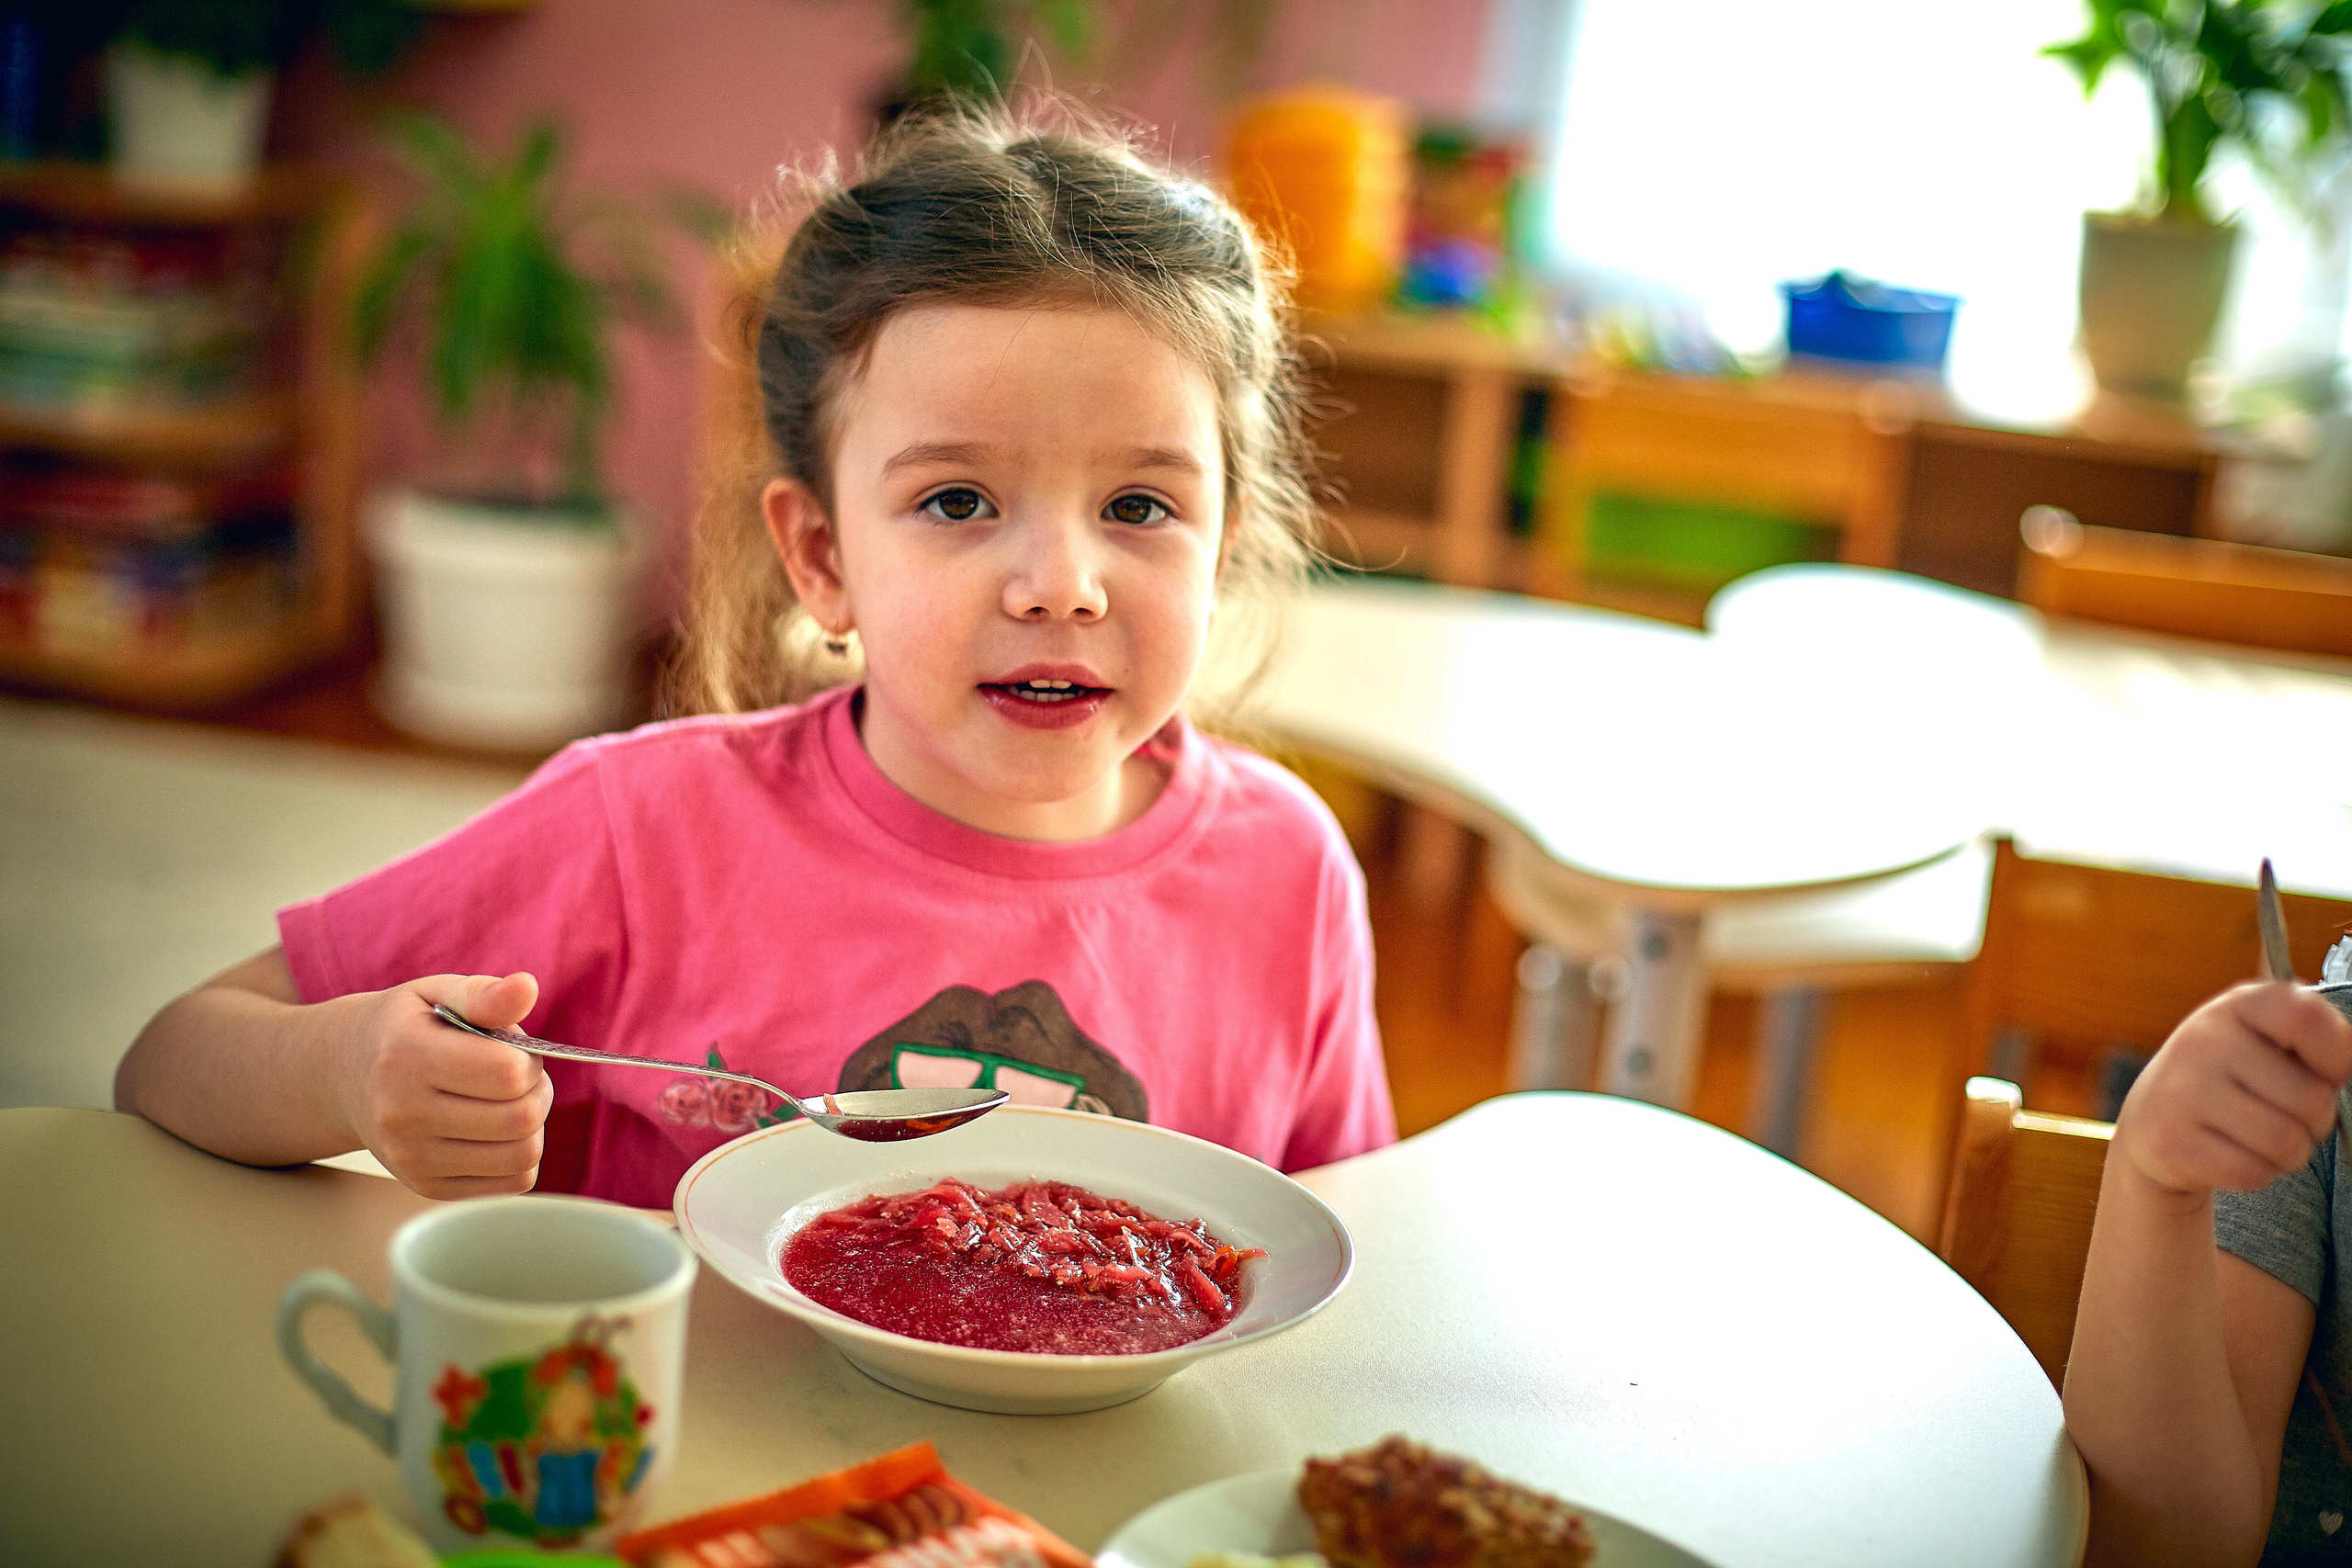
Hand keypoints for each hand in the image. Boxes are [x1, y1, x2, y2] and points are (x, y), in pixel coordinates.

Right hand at [333, 971, 551, 1199]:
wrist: (341, 1077)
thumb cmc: (404, 1028)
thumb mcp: (435, 993)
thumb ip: (484, 993)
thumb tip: (526, 986)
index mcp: (407, 1055)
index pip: (508, 1073)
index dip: (529, 1060)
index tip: (515, 1051)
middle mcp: (401, 1113)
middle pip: (520, 1118)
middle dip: (538, 1092)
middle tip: (518, 1077)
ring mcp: (410, 1158)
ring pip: (521, 1157)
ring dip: (532, 1126)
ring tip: (508, 1102)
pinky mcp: (424, 1186)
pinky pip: (510, 1183)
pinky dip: (519, 1157)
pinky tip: (496, 1131)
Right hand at [2114, 981, 2351, 1198]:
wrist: (2152, 1118)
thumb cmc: (2234, 1079)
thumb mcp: (2267, 1041)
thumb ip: (2313, 1039)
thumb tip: (2341, 1071)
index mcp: (2238, 1005)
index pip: (2306, 1017)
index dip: (2336, 1054)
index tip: (2329, 1073)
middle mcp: (2204, 1039)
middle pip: (2311, 1099)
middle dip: (2315, 1122)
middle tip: (2286, 1115)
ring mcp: (2181, 1089)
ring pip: (2285, 1143)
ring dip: (2289, 1153)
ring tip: (2261, 1139)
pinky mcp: (2169, 1140)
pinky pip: (2251, 1172)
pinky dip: (2256, 1173)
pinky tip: (2233, 1154)